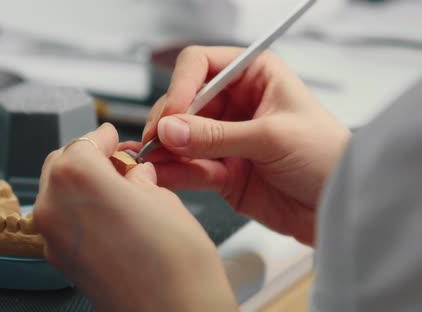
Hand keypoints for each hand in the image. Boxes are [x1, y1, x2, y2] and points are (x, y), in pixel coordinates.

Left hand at [34, 123, 235, 310]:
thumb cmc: (177, 265)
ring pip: (57, 192)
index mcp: (78, 179)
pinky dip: (78, 210)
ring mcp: (52, 237)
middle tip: (117, 162)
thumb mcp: (164, 200)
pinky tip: (108, 214)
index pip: (84, 142)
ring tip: (116, 188)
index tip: (112, 138)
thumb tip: (133, 174)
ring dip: (80, 183)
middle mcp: (54, 206)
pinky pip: (61, 220)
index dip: (103, 137)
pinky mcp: (59, 261)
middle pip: (61, 164)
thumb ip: (139, 180)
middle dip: (87, 157)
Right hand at [133, 46, 350, 244]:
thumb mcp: (272, 137)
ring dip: (165, 150)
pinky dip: (174, 172)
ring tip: (152, 161)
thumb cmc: (327, 156)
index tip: (173, 113)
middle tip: (158, 142)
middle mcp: (235, 104)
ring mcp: (225, 139)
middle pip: (183, 103)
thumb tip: (171, 130)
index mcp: (253, 77)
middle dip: (168, 122)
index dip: (182, 85)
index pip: (201, 66)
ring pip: (181, 138)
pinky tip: (163, 176)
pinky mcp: (221, 171)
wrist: (340, 206)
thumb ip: (217, 135)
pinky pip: (189, 168)